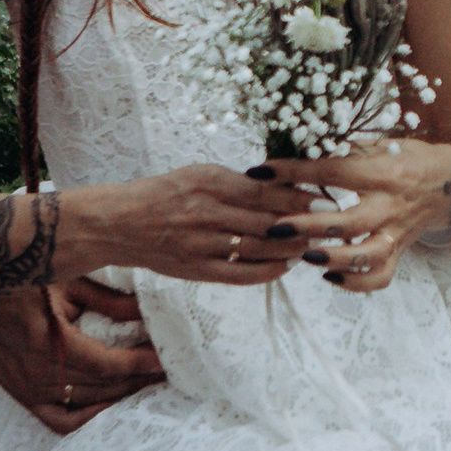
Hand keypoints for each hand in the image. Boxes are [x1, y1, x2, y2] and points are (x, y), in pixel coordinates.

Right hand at [0, 279, 165, 433]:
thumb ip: (109, 301)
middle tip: (164, 372)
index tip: (164, 360)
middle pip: (100, 387)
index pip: (106, 364)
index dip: (138, 364)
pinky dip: (85, 418)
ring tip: (144, 386)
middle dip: (136, 380)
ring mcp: (26, 388)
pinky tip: (108, 409)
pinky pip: (56, 419)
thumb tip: (147, 311)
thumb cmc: (24, 277)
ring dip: (117, 397)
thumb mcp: (68, 281)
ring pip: (83, 404)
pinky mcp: (19, 393)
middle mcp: (38, 373)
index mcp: (50, 343)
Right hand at [108, 162, 318, 283]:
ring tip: (313, 244)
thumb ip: (239, 182)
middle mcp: (205, 212)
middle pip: (266, 221)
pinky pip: (240, 274)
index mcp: (208, 182)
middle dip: (303, 224)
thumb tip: (285, 185)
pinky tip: (286, 265)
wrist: (120, 224)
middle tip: (330, 225)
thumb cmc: (166, 194)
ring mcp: (200, 243)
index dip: (300, 197)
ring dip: (291, 248)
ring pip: (258, 248)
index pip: (266, 191)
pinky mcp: (196, 269)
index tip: (327, 199)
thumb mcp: (200, 175)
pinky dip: (268, 271)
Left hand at [255, 139, 450, 292]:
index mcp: (384, 172)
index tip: (261, 171)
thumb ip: (346, 148)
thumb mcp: (381, 143)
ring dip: (334, 258)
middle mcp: (391, 205)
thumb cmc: (408, 157)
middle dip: (310, 226)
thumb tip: (298, 142)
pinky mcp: (400, 251)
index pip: (334, 171)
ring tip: (305, 256)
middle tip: (275, 227)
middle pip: (349, 222)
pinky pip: (380, 276)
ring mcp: (396, 232)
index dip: (295, 171)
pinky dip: (355, 283)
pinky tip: (329, 276)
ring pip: (367, 255)